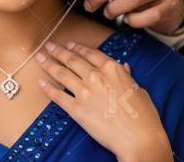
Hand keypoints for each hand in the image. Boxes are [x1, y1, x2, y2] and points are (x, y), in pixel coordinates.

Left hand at [34, 41, 171, 161]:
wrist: (138, 138)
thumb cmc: (143, 116)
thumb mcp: (138, 89)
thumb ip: (126, 76)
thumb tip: (123, 67)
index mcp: (112, 68)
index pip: (89, 53)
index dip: (76, 47)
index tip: (68, 44)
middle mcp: (96, 76)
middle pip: (72, 59)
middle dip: (58, 51)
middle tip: (48, 46)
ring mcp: (84, 92)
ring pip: (61, 73)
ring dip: (48, 64)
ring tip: (40, 58)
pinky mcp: (76, 109)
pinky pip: (58, 95)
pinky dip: (47, 88)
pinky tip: (41, 82)